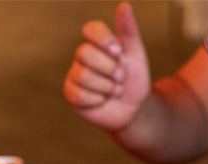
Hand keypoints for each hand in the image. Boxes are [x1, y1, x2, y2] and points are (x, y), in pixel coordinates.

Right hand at [63, 2, 150, 131]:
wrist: (134, 109)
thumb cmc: (134, 80)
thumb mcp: (136, 55)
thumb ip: (129, 31)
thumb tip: (124, 5)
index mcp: (97, 44)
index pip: (91, 30)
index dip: (103, 40)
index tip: (119, 52)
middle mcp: (83, 57)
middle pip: (84, 53)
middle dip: (108, 68)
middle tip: (121, 78)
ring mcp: (75, 75)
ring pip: (83, 75)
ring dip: (106, 86)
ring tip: (114, 91)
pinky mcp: (71, 94)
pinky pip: (78, 94)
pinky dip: (97, 100)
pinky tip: (103, 101)